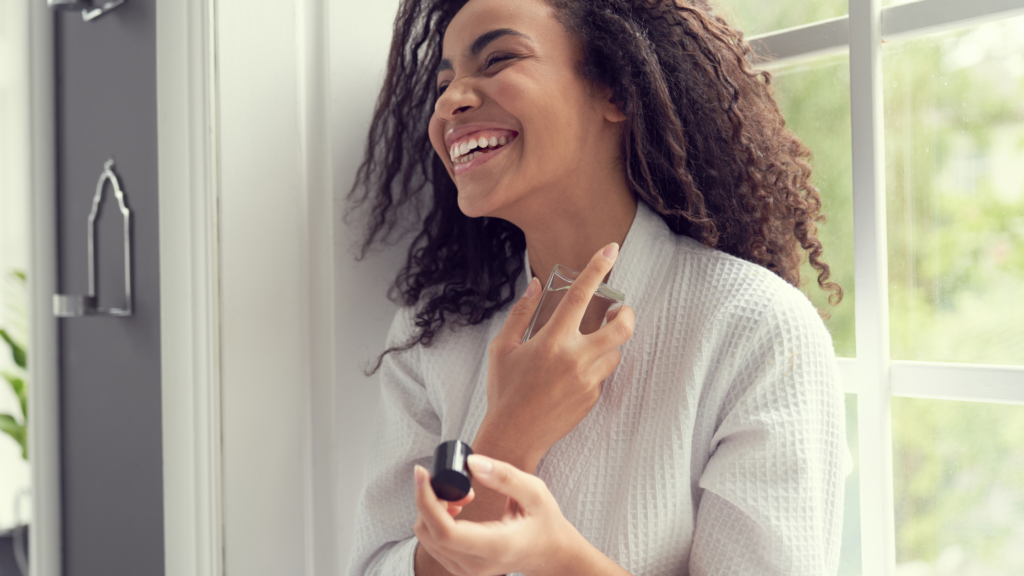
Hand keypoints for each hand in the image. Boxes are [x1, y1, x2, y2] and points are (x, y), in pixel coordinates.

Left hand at [414, 454, 579, 575]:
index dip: (426, 500)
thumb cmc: (544, 522)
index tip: (422, 473)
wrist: (550, 554)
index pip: (445, 531)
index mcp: (496, 547)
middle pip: (428, 532)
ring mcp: (465, 571)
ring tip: (463, 494)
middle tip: (458, 483)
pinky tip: (458, 508)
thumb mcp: (535, 493)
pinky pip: (432, 542)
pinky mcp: (459, 568)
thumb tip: (471, 462)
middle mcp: (476, 565)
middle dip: (430, 498)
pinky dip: (436, 519)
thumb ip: (504, 476)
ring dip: (433, 508)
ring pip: (426, 536)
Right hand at [476, 243, 634, 469]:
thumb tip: (536, 285)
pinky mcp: (592, 398)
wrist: (514, 436)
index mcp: (552, 341)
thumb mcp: (503, 348)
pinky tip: (573, 373)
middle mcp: (575, 359)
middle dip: (626, 312)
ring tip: (588, 343)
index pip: (581, 295)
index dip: (598, 268)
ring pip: (615, 352)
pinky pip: (603, 374)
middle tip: (619, 309)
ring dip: (608, 342)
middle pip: (621, 328)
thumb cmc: (504, 391)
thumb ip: (521, 313)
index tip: (611, 248)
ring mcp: (588, 381)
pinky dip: (595, 366)